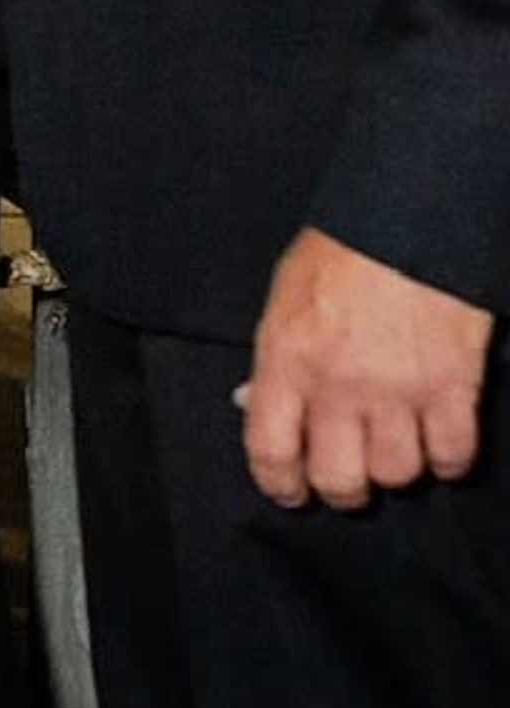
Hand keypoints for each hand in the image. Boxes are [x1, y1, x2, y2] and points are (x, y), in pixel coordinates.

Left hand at [239, 227, 491, 508]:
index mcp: (287, 358)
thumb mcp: (285, 297)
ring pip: (397, 474)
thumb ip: (274, 360)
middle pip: (339, 479)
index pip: (269, 450)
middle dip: (343, 489)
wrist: (412, 216)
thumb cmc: (343, 252)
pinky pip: (452, 455)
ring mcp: (399, 389)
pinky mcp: (454, 387)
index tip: (292, 491)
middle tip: (351, 478)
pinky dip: (449, 460)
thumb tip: (254, 404)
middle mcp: (339, 384)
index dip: (280, 484)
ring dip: (398, 470)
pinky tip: (441, 443)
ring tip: (397, 447)